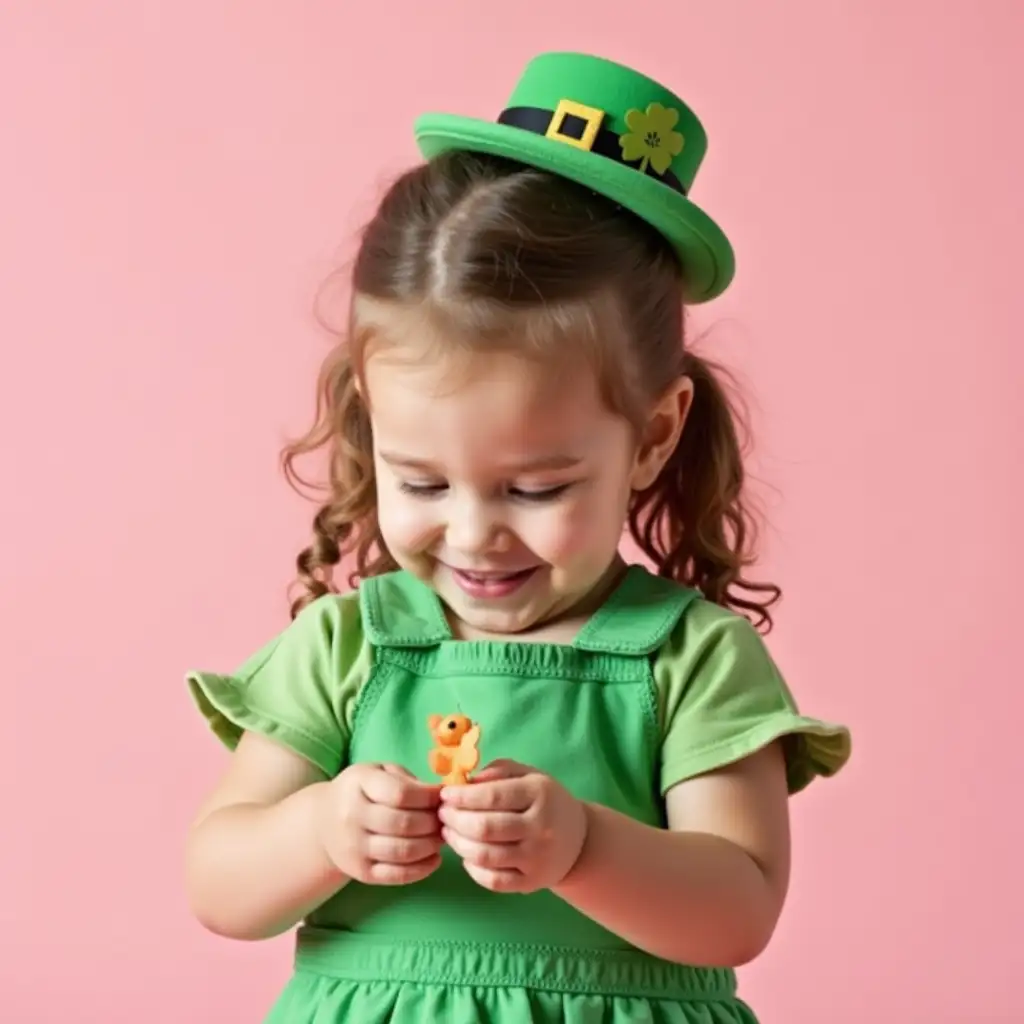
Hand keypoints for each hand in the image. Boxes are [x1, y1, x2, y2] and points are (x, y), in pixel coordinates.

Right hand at [317, 762, 442, 885]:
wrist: (323, 821)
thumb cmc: (362, 791)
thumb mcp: (379, 771)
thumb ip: (407, 779)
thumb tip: (441, 795)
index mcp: (358, 783)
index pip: (400, 793)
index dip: (428, 796)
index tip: (443, 797)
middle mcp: (352, 816)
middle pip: (403, 824)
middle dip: (433, 822)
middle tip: (446, 819)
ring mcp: (354, 847)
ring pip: (402, 852)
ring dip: (430, 846)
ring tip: (442, 837)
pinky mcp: (360, 872)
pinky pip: (396, 875)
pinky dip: (422, 870)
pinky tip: (435, 859)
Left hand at [438, 760, 587, 893]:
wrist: (578, 840)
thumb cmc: (545, 801)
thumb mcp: (528, 775)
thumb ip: (497, 771)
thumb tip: (464, 781)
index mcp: (539, 793)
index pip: (492, 795)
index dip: (462, 796)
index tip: (444, 794)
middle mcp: (541, 827)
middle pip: (485, 827)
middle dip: (454, 820)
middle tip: (442, 814)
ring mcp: (537, 858)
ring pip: (485, 855)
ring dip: (457, 843)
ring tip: (448, 832)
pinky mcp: (532, 883)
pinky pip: (493, 881)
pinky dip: (472, 869)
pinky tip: (466, 855)